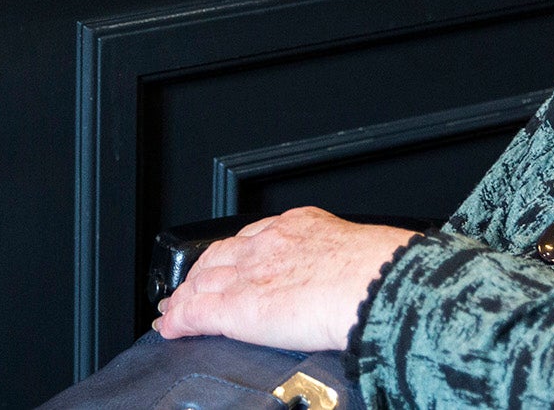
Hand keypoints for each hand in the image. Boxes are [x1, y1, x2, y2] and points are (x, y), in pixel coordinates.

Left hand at [154, 208, 419, 352]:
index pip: (252, 238)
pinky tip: (171, 328)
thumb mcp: (357, 252)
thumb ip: (340, 262)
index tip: (230, 265)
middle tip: (190, 288)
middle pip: (219, 255)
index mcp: (299, 226)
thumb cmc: (382, 274)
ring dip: (185, 296)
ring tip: (174, 310)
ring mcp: (249, 273)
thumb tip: (353, 283)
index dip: (234, 255)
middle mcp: (267, 243)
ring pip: (202, 281)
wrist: (376, 285)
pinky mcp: (238, 307)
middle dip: (202, 272)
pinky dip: (179, 320)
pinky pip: (197, 311)